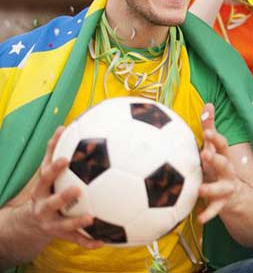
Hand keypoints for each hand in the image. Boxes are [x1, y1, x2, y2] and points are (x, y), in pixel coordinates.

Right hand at [26, 127, 102, 248]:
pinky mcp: (62, 237)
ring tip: (92, 218)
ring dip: (77, 223)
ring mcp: (52, 224)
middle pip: (51, 203)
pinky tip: (104, 241)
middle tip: (77, 189)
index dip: (54, 168)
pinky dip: (89, 242)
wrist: (31, 222)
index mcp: (41, 190)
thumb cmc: (47, 189)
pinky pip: (76, 241)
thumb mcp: (45, 173)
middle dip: (62, 197)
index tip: (66, 159)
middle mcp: (44, 207)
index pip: (45, 177)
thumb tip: (63, 126)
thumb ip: (53, 151)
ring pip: (63, 226)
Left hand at [198, 104, 240, 223]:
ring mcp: (226, 187)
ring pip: (221, 187)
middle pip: (224, 163)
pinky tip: (200, 219)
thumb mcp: (215, 149)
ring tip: (201, 189)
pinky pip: (215, 210)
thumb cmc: (220, 167)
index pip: (221, 145)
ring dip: (212, 187)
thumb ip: (210, 127)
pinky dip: (208, 214)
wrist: (242, 195)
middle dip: (216, 159)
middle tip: (206, 154)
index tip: (207, 132)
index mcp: (223, 157)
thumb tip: (208, 103)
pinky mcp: (223, 203)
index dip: (215, 138)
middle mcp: (227, 171)